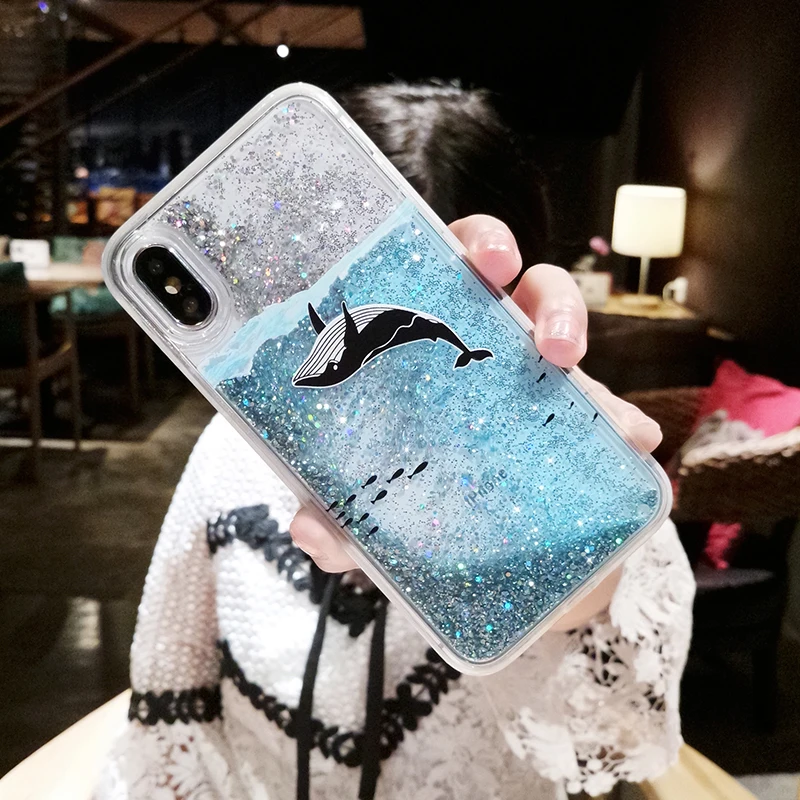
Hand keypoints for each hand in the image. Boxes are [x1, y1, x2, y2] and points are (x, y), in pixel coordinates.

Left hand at [289, 214, 662, 571]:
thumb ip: (341, 521)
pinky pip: (604, 405)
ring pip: (559, 321)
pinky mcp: (572, 417)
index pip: (448, 268)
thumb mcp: (371, 510)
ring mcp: (528, 376)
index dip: (474, 247)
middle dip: (534, 289)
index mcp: (425, 341)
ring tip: (569, 366)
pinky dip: (620, 419)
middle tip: (541, 329)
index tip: (486, 262)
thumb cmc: (408, 500)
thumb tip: (311, 530)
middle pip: (516, 283)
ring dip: (568, 326)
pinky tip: (634, 440)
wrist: (469, 550)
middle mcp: (482, 344)